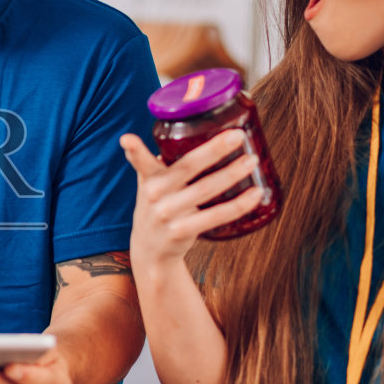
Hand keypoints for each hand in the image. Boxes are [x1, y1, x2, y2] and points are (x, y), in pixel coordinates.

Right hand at [119, 131, 266, 267]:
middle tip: (237, 136)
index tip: (128, 140)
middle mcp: (155, 195)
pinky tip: (255, 194)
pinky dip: (239, 205)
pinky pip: (216, 216)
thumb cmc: (157, 207)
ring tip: (251, 161)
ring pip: (206, 189)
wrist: (151, 252)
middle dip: (214, 150)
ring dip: (232, 174)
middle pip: (187, 167)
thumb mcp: (149, 184)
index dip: (134, 150)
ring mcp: (168, 214)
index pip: (141, 161)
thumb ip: (157, 160)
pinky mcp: (183, 231)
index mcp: (149, 178)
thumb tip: (178, 131)